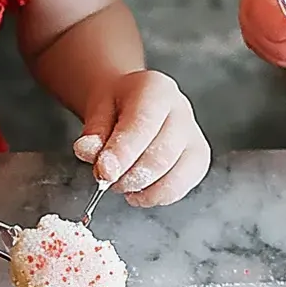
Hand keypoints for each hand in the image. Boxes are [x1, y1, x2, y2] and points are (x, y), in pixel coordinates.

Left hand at [73, 70, 210, 205]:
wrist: (132, 102)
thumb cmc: (116, 106)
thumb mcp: (97, 110)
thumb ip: (93, 132)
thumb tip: (87, 151)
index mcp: (156, 90)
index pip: (142, 125)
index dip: (122, 153)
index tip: (103, 173)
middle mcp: (181, 110)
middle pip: (161, 155)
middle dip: (129, 176)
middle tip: (106, 179)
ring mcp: (193, 136)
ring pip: (175, 175)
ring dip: (142, 189)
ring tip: (121, 182)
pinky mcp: (198, 159)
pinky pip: (181, 187)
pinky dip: (156, 196)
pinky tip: (138, 191)